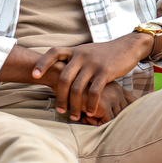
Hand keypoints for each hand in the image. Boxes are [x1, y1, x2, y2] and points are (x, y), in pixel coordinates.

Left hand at [30, 33, 151, 121]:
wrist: (127, 47)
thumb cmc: (105, 53)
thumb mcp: (87, 51)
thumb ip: (74, 60)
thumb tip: (57, 70)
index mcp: (75, 51)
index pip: (53, 52)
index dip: (42, 63)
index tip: (34, 75)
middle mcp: (81, 56)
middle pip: (64, 78)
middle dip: (60, 97)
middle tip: (60, 110)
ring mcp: (93, 64)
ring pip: (78, 88)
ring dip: (75, 105)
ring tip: (74, 115)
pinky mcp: (105, 72)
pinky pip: (94, 92)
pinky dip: (90, 104)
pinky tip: (90, 111)